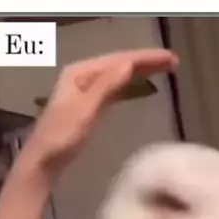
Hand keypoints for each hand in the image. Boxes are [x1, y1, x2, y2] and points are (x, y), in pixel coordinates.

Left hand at [22, 48, 178, 180]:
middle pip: (119, 63)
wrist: (43, 161)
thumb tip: (128, 64)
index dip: (145, 57)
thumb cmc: (62, 137)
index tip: (170, 58)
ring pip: (118, 73)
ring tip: (165, 68)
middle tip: (174, 61)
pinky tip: (141, 83)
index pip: (119, 59)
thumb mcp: (85, 110)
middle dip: (146, 61)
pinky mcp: (89, 103)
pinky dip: (131, 82)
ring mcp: (85, 89)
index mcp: (80, 72)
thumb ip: (105, 86)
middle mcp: (83, 75)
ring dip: (141, 70)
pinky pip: (115, 86)